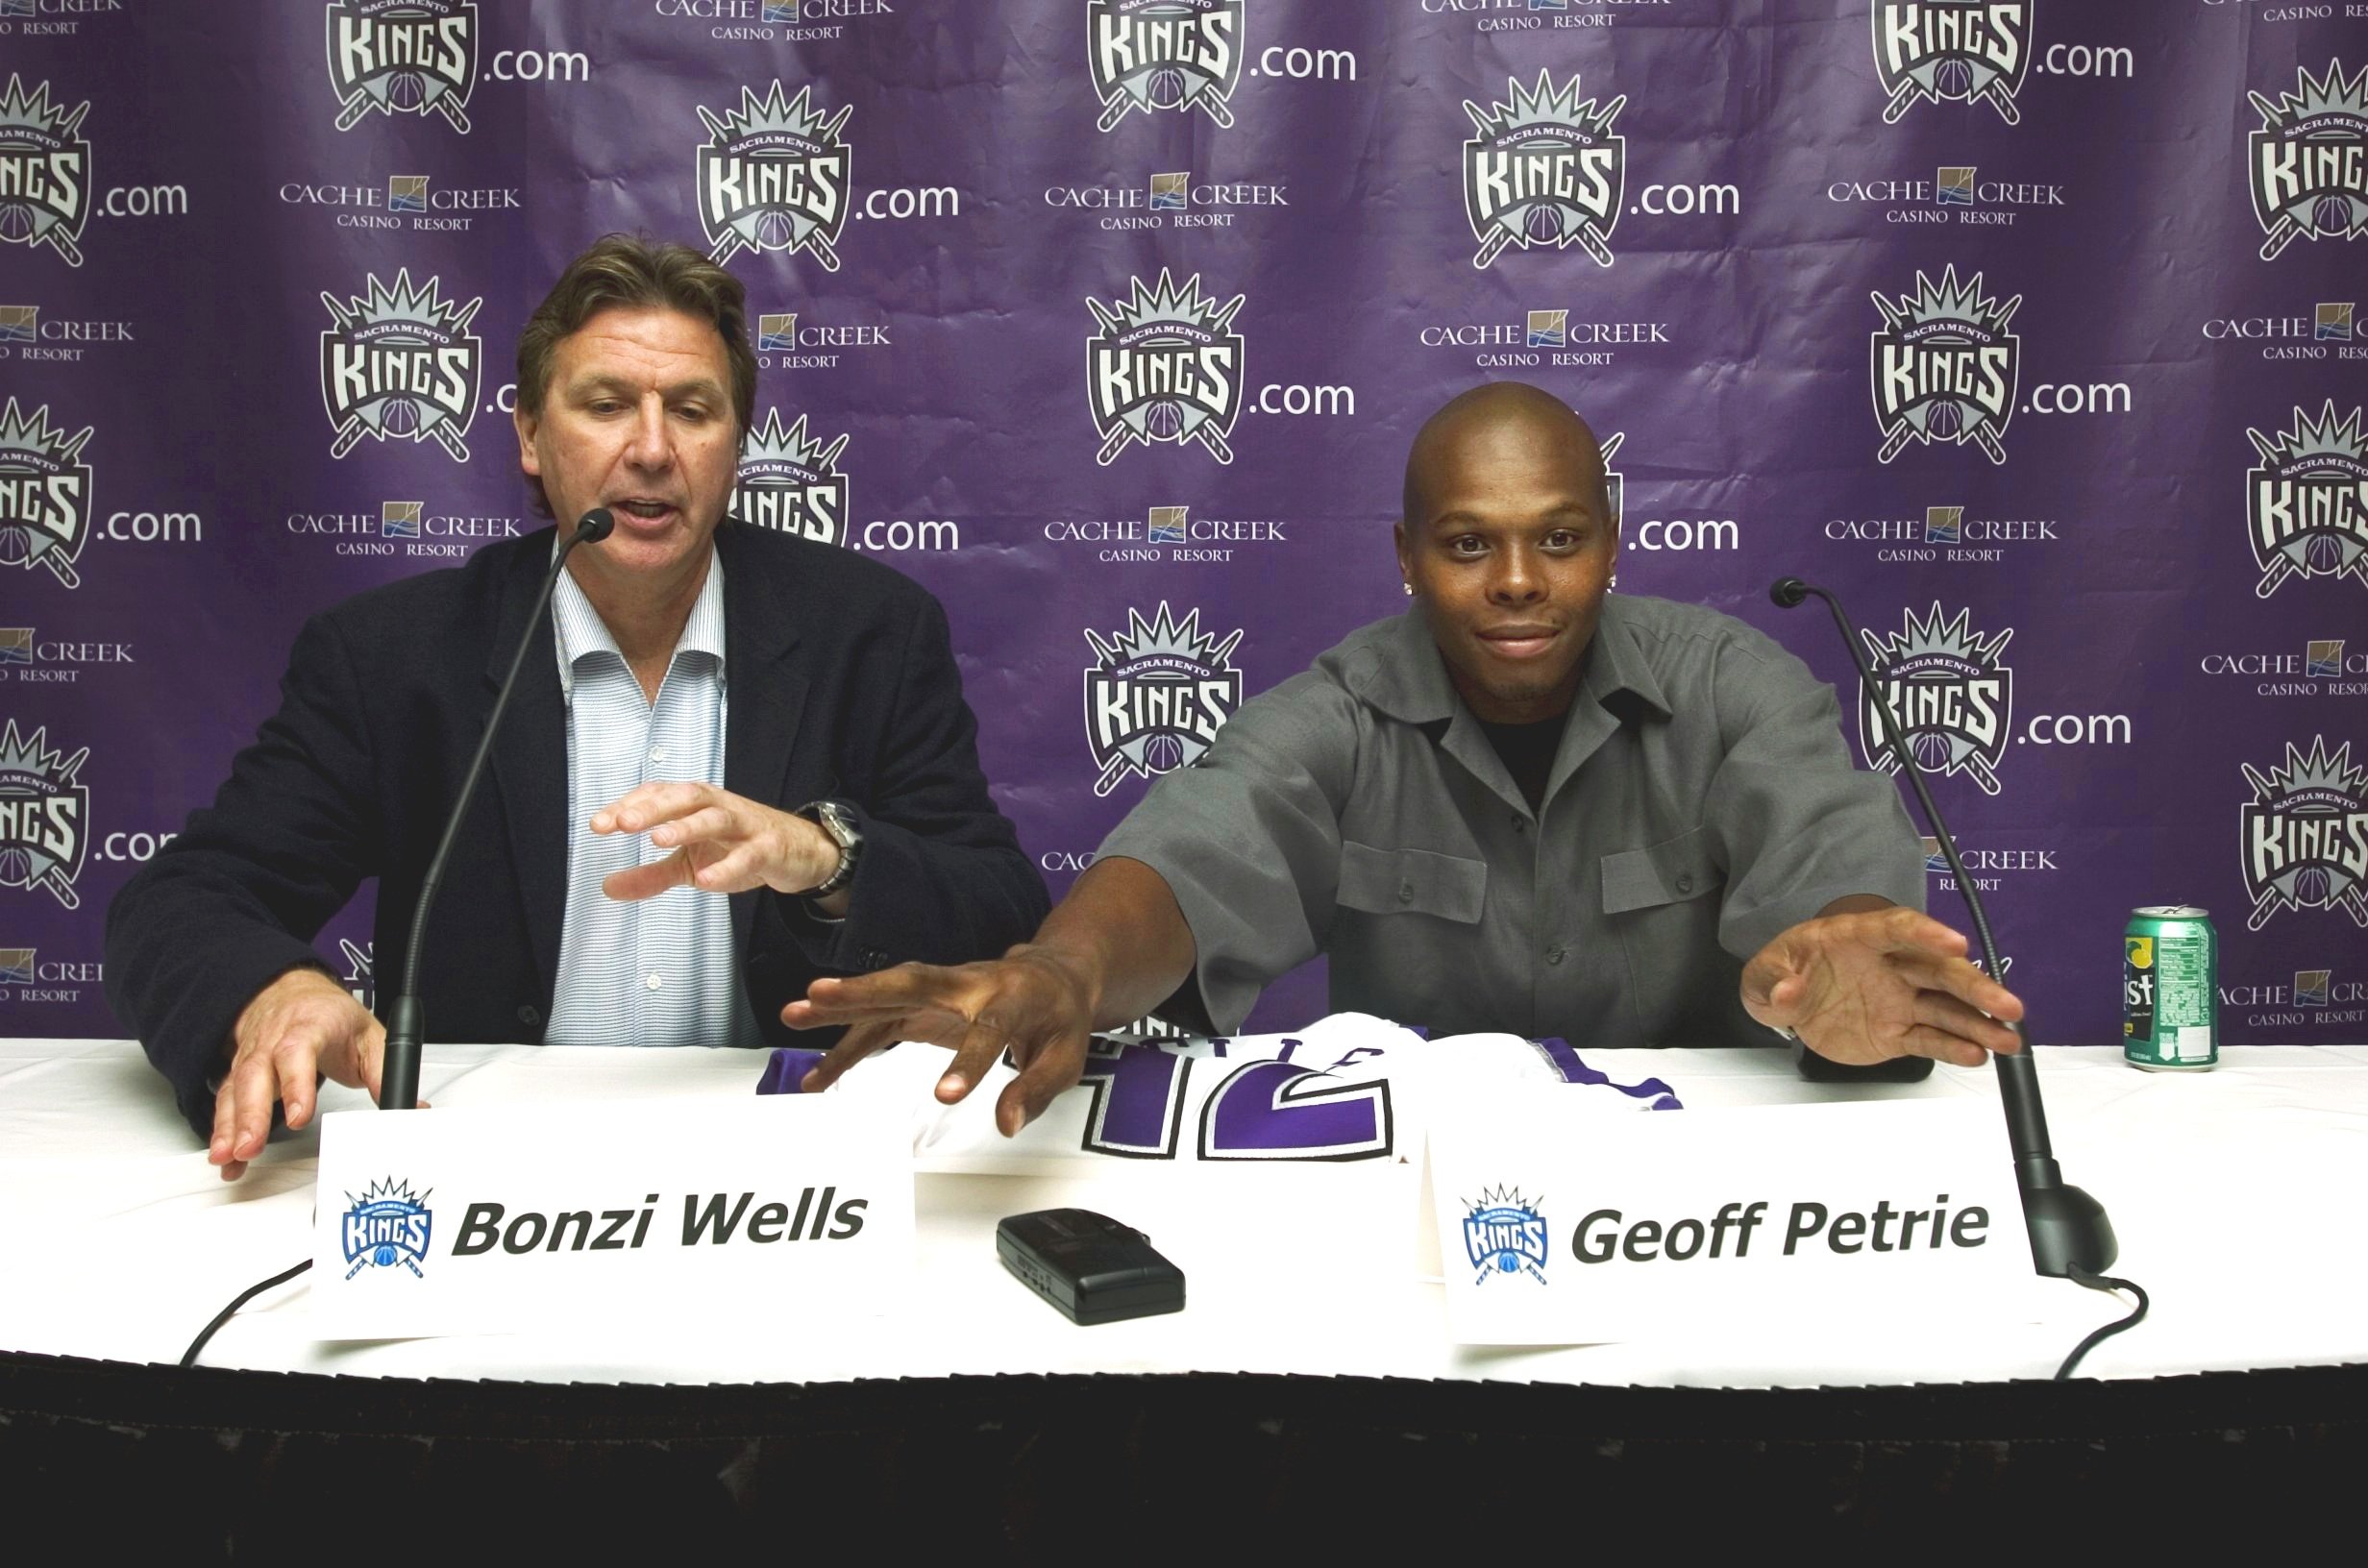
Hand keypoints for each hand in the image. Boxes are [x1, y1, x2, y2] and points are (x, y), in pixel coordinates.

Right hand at [213, 967, 385, 1180]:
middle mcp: (272, 1042)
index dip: (295, 1085)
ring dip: (228, 1129)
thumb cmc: (328, 1014)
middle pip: (255, 1076)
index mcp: (308, 1027)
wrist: (290, 991)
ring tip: (229, 1159)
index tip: (298, 1117)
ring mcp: (250, 1059)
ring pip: (233, 1092)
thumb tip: (410, 1105)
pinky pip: (225, 1104)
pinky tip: (225, 1160)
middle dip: (251, 1116)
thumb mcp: (368, 1035)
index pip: (297, 1053)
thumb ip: (385, 1072)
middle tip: (250, 1148)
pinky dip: (222, 1133)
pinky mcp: (237, 1076)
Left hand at [591, 782, 839, 900]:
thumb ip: (650, 874)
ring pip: (715, 817)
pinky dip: (728, 866)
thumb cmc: (739, 847)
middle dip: (652, 808)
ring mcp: (745, 825)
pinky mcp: (769, 847)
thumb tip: (607, 886)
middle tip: (623, 823)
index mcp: (695, 805)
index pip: (658, 796)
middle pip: (684, 798)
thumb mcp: (689, 864)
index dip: (628, 807)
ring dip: (686, 826)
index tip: (599, 824)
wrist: (799, 851)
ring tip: (659, 840)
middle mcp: (718, 806)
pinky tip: (707, 880)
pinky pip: (748, 854)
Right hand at [781, 948, 1099, 1136]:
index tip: (946, 1097)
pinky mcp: (923, 1004)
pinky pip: (880, 1022)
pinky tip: (818, 1074)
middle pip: (913, 984)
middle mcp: (969, 984)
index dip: (968, 1061)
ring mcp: (940, 989)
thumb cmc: (1058, 1017)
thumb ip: (1035, 1089)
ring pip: (886, 993)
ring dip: (840, 1002)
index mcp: (1013, 998)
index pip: (988, 1029)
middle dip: (863, 991)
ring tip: (793, 1014)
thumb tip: (1005, 1123)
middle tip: (818, 995)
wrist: (1051, 976)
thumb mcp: (1066, 1057)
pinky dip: (848, 1045)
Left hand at [1741, 906, 2023, 1068]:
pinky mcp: (1898, 1030)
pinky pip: (1930, 1038)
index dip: (1927, 932)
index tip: (1954, 942)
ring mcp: (1898, 998)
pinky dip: (1953, 1047)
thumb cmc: (1784, 971)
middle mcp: (1889, 965)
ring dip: (1980, 1022)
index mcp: (1858, 937)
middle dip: (1976, 986)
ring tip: (2009, 1039)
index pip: (1897, 928)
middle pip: (1939, 970)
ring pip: (1946, 1008)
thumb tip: (1786, 990)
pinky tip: (1978, 1055)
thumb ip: (1772, 980)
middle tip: (2006, 1004)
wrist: (1786, 1000)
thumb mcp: (1762, 973)